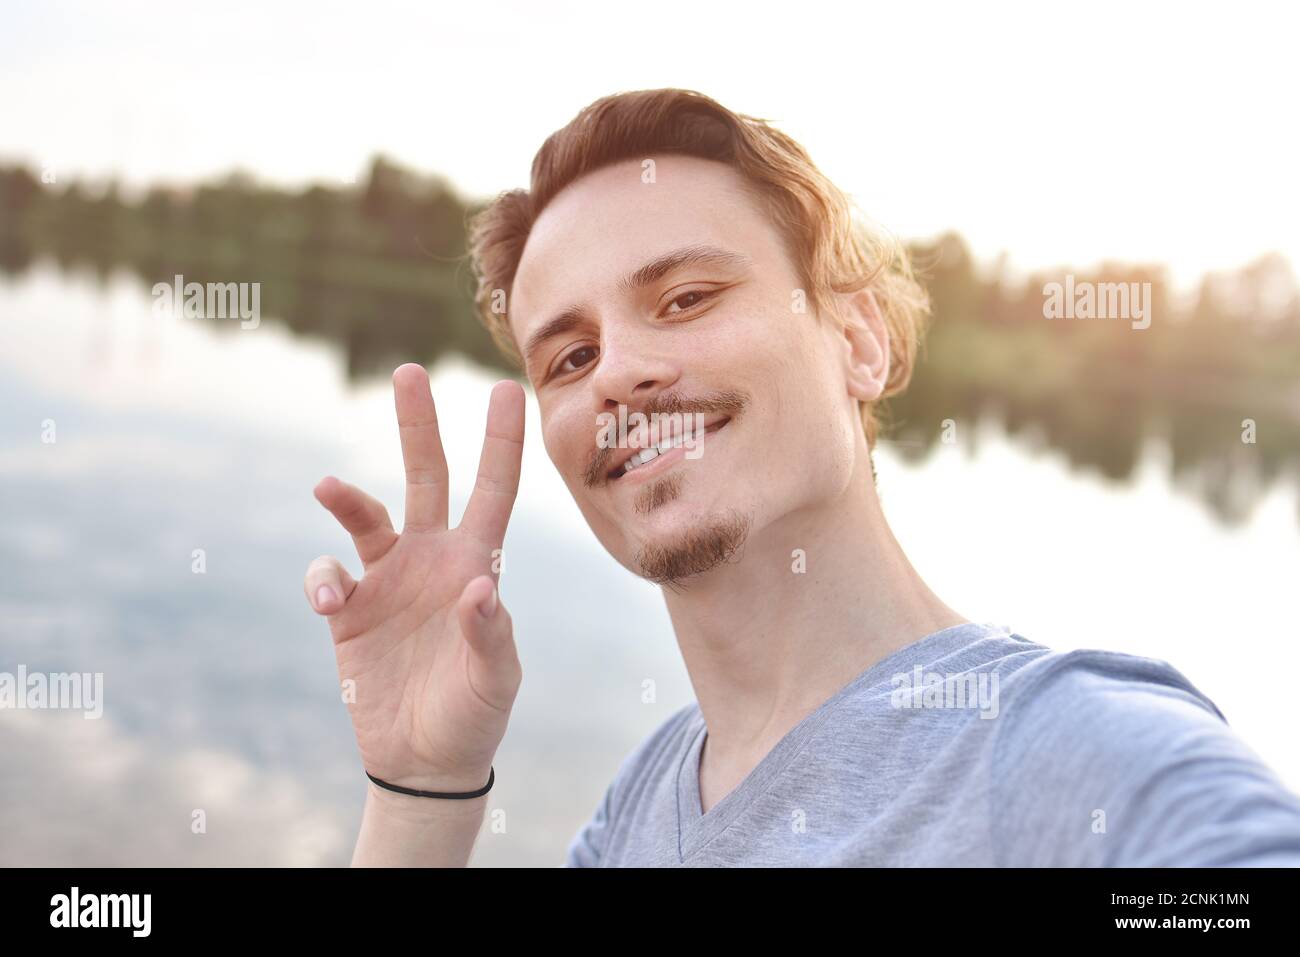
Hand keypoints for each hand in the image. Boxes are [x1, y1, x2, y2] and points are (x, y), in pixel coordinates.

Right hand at [304, 364, 524, 791]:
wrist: (424, 759)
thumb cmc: (474, 714)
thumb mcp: (495, 678)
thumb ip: (489, 633)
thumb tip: (479, 587)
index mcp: (478, 563)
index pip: (494, 491)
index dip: (502, 443)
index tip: (508, 389)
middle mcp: (432, 558)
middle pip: (426, 477)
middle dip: (418, 426)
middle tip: (409, 372)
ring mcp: (387, 579)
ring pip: (365, 514)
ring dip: (347, 497)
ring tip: (328, 488)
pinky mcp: (349, 609)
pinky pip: (327, 575)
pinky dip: (321, 579)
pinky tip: (330, 602)